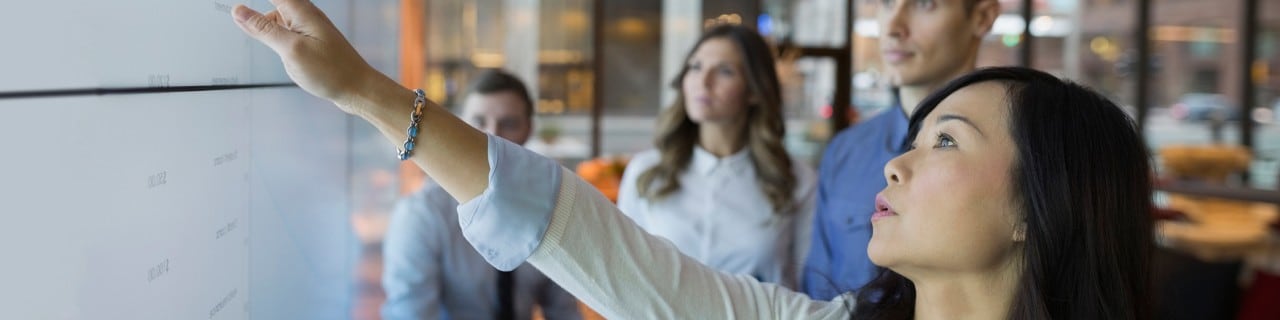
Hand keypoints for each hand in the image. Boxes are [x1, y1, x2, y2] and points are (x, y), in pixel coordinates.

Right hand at [230, 0, 380, 112]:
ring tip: (258, 33)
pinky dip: (275, 35)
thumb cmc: (331, 71)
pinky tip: (277, 48)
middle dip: (258, 15)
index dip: (253, 1)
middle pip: (274, 3)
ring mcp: (308, 28)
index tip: (237, 5)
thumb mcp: (291, 50)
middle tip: (250, 26)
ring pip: (278, 17)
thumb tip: (238, 11)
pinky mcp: (310, 41)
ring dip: (265, 23)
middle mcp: (305, 15)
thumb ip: (264, 29)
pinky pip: (286, 30)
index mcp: (301, 11)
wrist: (357, 90)